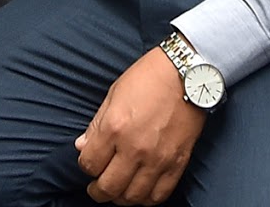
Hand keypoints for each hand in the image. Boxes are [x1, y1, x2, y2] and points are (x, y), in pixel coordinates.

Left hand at [74, 49, 206, 204]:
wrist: (187, 74)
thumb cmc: (148, 78)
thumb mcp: (113, 95)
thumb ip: (96, 125)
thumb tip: (82, 147)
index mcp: (114, 128)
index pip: (90, 164)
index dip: (85, 166)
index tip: (88, 163)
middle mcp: (135, 148)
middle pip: (109, 187)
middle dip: (98, 191)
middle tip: (96, 189)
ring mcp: (158, 159)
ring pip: (133, 196)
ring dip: (121, 198)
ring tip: (118, 191)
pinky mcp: (177, 164)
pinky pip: (159, 195)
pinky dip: (147, 199)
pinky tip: (140, 191)